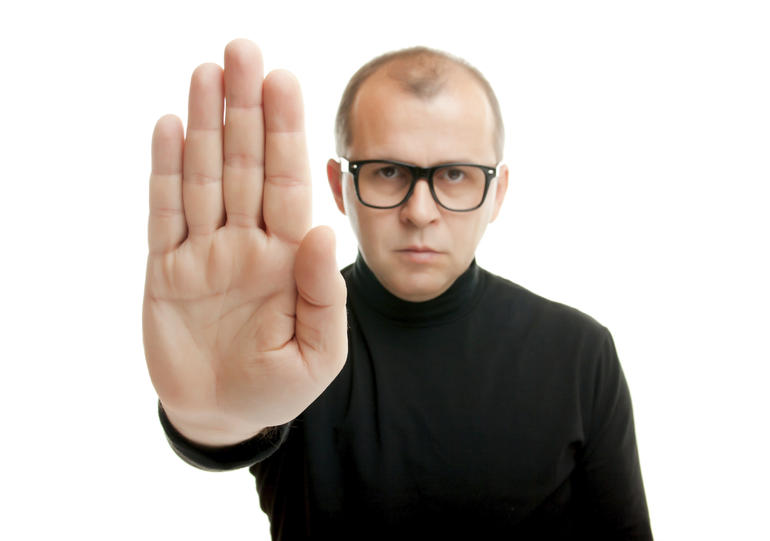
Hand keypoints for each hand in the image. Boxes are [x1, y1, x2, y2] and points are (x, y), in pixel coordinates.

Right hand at [143, 39, 347, 445]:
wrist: (224, 416)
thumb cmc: (278, 388)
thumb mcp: (317, 353)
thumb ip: (324, 295)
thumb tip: (324, 233)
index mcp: (288, 258)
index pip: (289, 182)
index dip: (285, 132)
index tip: (284, 81)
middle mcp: (247, 243)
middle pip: (246, 164)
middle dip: (245, 110)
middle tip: (242, 51)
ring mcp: (205, 252)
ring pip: (204, 176)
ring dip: (203, 126)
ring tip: (206, 74)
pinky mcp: (166, 270)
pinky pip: (164, 213)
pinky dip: (165, 172)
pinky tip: (168, 127)